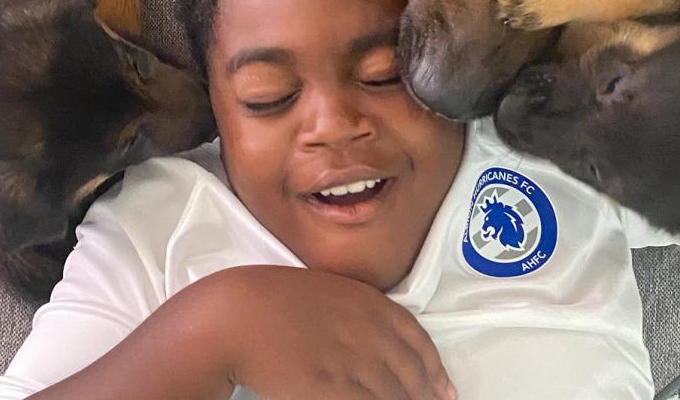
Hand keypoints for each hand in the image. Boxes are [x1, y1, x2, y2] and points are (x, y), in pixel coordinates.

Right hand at [211, 265, 456, 399]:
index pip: (418, 339)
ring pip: (395, 394)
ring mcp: (352, 361)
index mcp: (368, 302)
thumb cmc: (269, 300)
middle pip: (412, 372)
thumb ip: (356, 312)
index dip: (435, 369)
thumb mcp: (325, 291)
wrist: (235, 316)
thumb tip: (374, 339)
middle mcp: (368, 330)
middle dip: (427, 395)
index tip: (444, 387)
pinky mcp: (333, 388)